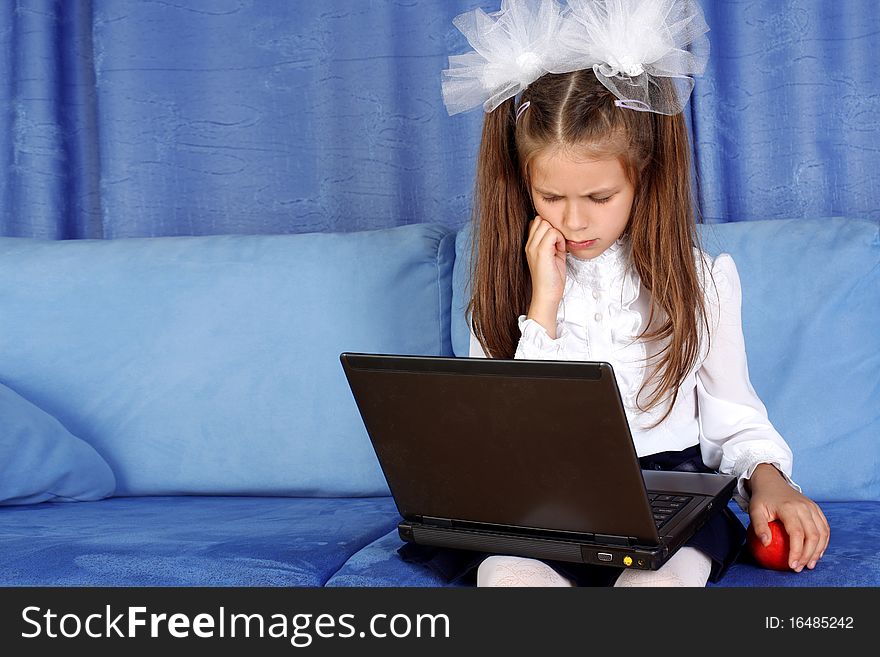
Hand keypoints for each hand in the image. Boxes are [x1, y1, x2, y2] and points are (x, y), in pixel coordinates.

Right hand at [524, 216, 565, 334]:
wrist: (547, 295)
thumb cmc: (551, 279)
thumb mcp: (552, 256)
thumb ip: (553, 242)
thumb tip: (558, 231)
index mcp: (530, 246)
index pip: (536, 222)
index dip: (549, 228)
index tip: (555, 243)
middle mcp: (529, 245)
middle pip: (541, 220)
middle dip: (553, 229)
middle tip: (557, 245)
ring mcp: (533, 248)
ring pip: (546, 224)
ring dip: (557, 234)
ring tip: (558, 249)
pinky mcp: (540, 252)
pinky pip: (552, 233)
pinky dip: (560, 240)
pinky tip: (560, 251)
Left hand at [746, 464, 829, 571]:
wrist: (771, 482)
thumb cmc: (762, 499)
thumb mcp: (754, 510)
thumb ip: (759, 526)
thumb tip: (765, 544)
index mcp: (788, 508)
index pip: (797, 533)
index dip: (797, 551)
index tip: (792, 565)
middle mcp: (804, 507)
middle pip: (813, 535)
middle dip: (808, 555)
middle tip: (800, 568)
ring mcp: (812, 507)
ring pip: (822, 533)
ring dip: (818, 551)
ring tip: (809, 564)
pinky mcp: (816, 509)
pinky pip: (824, 528)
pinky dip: (823, 542)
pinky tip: (816, 553)